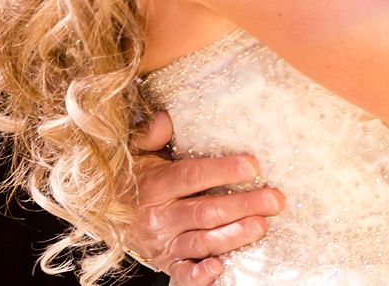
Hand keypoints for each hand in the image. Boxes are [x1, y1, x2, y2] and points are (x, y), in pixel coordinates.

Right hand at [127, 110, 284, 282]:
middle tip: (274, 199)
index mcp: (155, 186)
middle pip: (205, 211)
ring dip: (234, 235)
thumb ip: (151, 135)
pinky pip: (183, 274)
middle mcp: (158, 217)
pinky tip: (220, 267)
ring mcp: (164, 244)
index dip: (222, 170)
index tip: (253, 165)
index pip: (191, 176)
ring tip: (262, 225)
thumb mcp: (140, 153)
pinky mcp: (168, 264)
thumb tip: (164, 118)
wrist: (114, 217)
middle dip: (243, 205)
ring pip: (202, 241)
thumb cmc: (139, 179)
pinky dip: (200, 275)